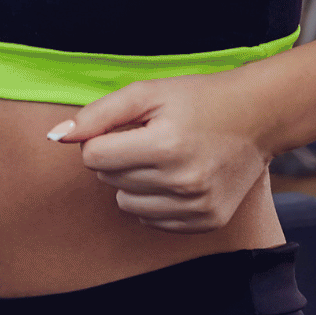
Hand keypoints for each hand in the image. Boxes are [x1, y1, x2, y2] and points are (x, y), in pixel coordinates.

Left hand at [46, 72, 271, 233]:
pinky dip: (153, 201)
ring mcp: (198, 206)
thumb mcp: (146, 92)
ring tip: (161, 158)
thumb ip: (97, 114)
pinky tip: (174, 178)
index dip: (101, 138)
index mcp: (166, 146)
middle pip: (108, 180)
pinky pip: (151, 220)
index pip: (94, 157)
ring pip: (125, 204)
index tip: (126, 127)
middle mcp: (183, 182)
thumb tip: (57, 136)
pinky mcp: (208, 221)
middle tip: (148, 138)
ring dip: (132, 182)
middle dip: (117, 157)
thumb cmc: (198, 99)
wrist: (259, 117)